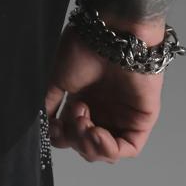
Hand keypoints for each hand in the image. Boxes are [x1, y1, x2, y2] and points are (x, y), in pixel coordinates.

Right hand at [44, 23, 164, 163]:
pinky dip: (110, 149)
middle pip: (88, 146)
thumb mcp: (57, 78)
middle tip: (74, 119)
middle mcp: (103, 110)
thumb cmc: (85, 47)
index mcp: (84, 100)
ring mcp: (123, 116)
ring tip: (85, 123)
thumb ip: (49, 104)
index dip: (62, 138)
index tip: (54, 127)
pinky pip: (128, 148)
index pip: (72, 134)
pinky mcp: (141, 120)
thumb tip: (43, 127)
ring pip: (106, 151)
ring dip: (91, 145)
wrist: (111, 33)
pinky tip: (97, 135)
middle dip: (76, 140)